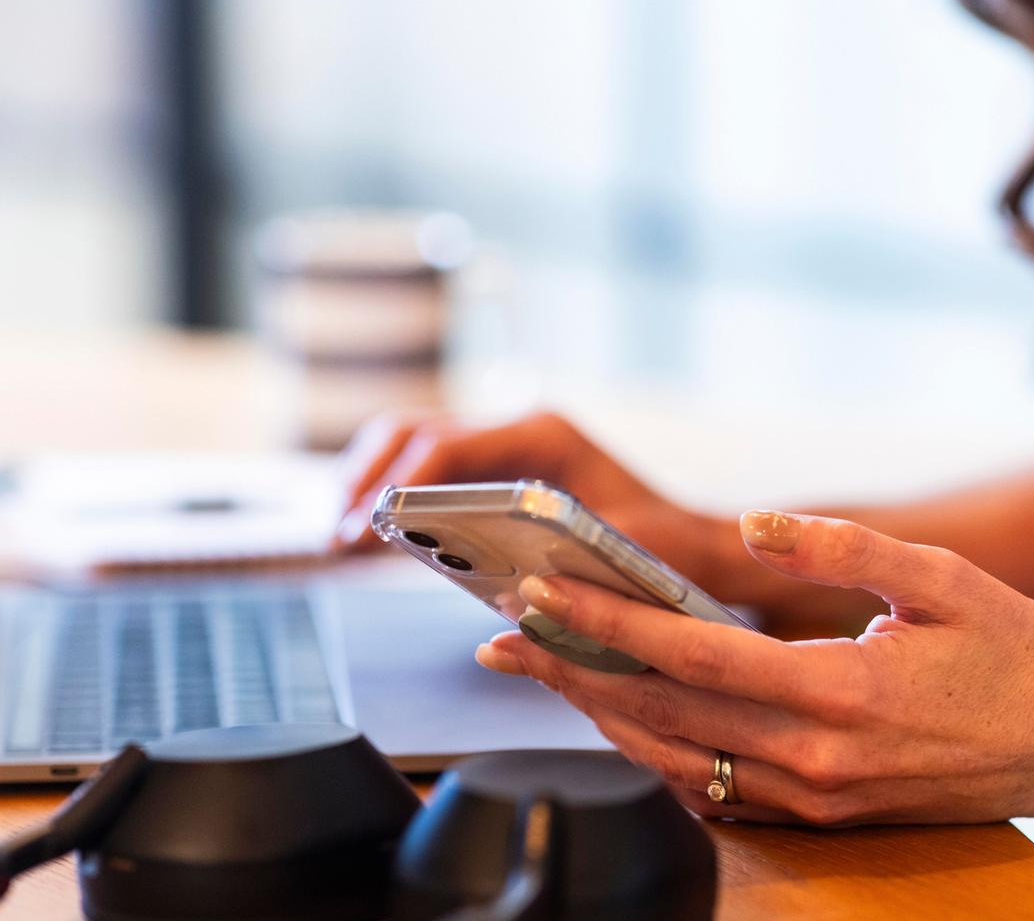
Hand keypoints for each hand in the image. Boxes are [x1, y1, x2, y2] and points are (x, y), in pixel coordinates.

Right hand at [329, 411, 863, 622]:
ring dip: (372, 483)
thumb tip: (507, 605)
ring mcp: (507, 446)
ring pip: (415, 445)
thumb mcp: (615, 562)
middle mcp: (521, 429)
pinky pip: (432, 471)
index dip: (398, 486)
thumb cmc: (667, 550)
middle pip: (416, 433)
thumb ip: (564, 577)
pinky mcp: (499, 471)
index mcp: (545, 437)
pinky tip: (375, 536)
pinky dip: (396, 497)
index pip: (448, 447)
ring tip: (341, 537)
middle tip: (339, 534)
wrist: (695, 543)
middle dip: (368, 478)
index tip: (367, 524)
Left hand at [475, 511, 1033, 823]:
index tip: (538, 596)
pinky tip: (625, 717)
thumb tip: (754, 522)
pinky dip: (656, 752)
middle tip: (498, 642)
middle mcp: (813, 757)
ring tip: (545, 672)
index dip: (604, 625)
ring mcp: (815, 797)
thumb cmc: (1015, 652)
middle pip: (660, 715)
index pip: (689, 656)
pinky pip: (713, 789)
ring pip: (675, 761)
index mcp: (838, 692)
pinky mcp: (822, 815)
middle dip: (570, 674)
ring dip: (601, 715)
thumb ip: (838, 546)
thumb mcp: (938, 580)